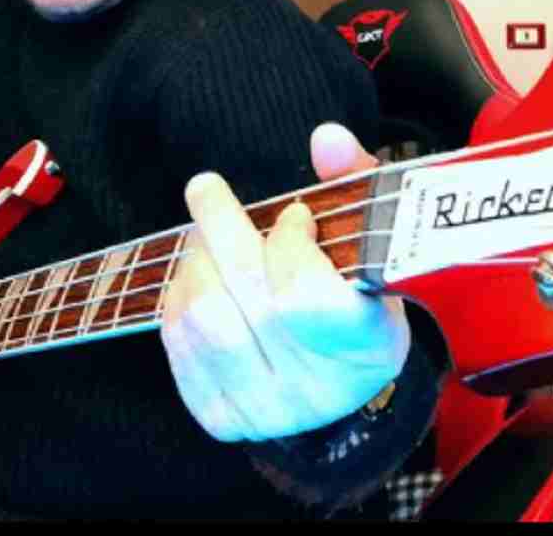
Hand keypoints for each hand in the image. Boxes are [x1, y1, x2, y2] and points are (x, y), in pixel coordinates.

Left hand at [161, 123, 410, 441]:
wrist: (342, 394)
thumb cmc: (358, 301)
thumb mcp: (375, 243)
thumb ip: (354, 181)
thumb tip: (325, 136)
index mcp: (365, 344)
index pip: (307, 295)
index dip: (289, 243)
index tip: (296, 214)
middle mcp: (315, 386)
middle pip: (246, 297)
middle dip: (220, 227)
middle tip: (206, 189)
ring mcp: (265, 407)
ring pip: (205, 319)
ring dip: (195, 262)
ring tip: (206, 237)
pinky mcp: (221, 416)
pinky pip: (179, 345)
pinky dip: (178, 298)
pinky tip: (196, 276)